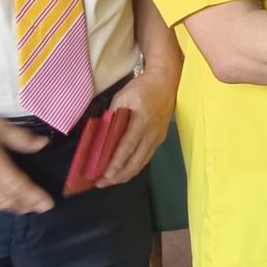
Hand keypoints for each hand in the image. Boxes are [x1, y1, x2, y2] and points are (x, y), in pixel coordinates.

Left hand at [98, 68, 177, 187]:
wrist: (165, 82)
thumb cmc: (142, 88)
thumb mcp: (122, 97)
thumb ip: (112, 116)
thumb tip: (101, 135)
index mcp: (142, 120)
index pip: (127, 146)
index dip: (116, 163)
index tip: (104, 175)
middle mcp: (152, 133)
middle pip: (136, 161)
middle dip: (119, 176)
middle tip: (102, 183)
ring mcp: (157, 137)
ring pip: (142, 163)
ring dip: (126, 174)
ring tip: (111, 181)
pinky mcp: (159, 139)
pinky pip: (146, 158)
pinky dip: (134, 167)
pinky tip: (124, 171)